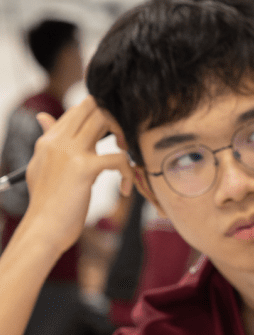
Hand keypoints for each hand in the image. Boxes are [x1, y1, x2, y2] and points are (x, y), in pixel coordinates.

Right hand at [14, 97, 131, 257]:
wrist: (43, 229)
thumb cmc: (47, 201)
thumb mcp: (42, 165)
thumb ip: (48, 140)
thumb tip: (43, 117)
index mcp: (50, 140)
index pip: (79, 108)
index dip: (102, 115)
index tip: (114, 136)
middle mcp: (58, 140)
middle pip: (93, 106)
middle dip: (116, 120)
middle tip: (124, 144)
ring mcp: (70, 152)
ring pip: (105, 119)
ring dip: (124, 136)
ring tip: (125, 160)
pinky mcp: (84, 167)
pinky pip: (119, 157)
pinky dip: (129, 173)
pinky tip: (125, 189)